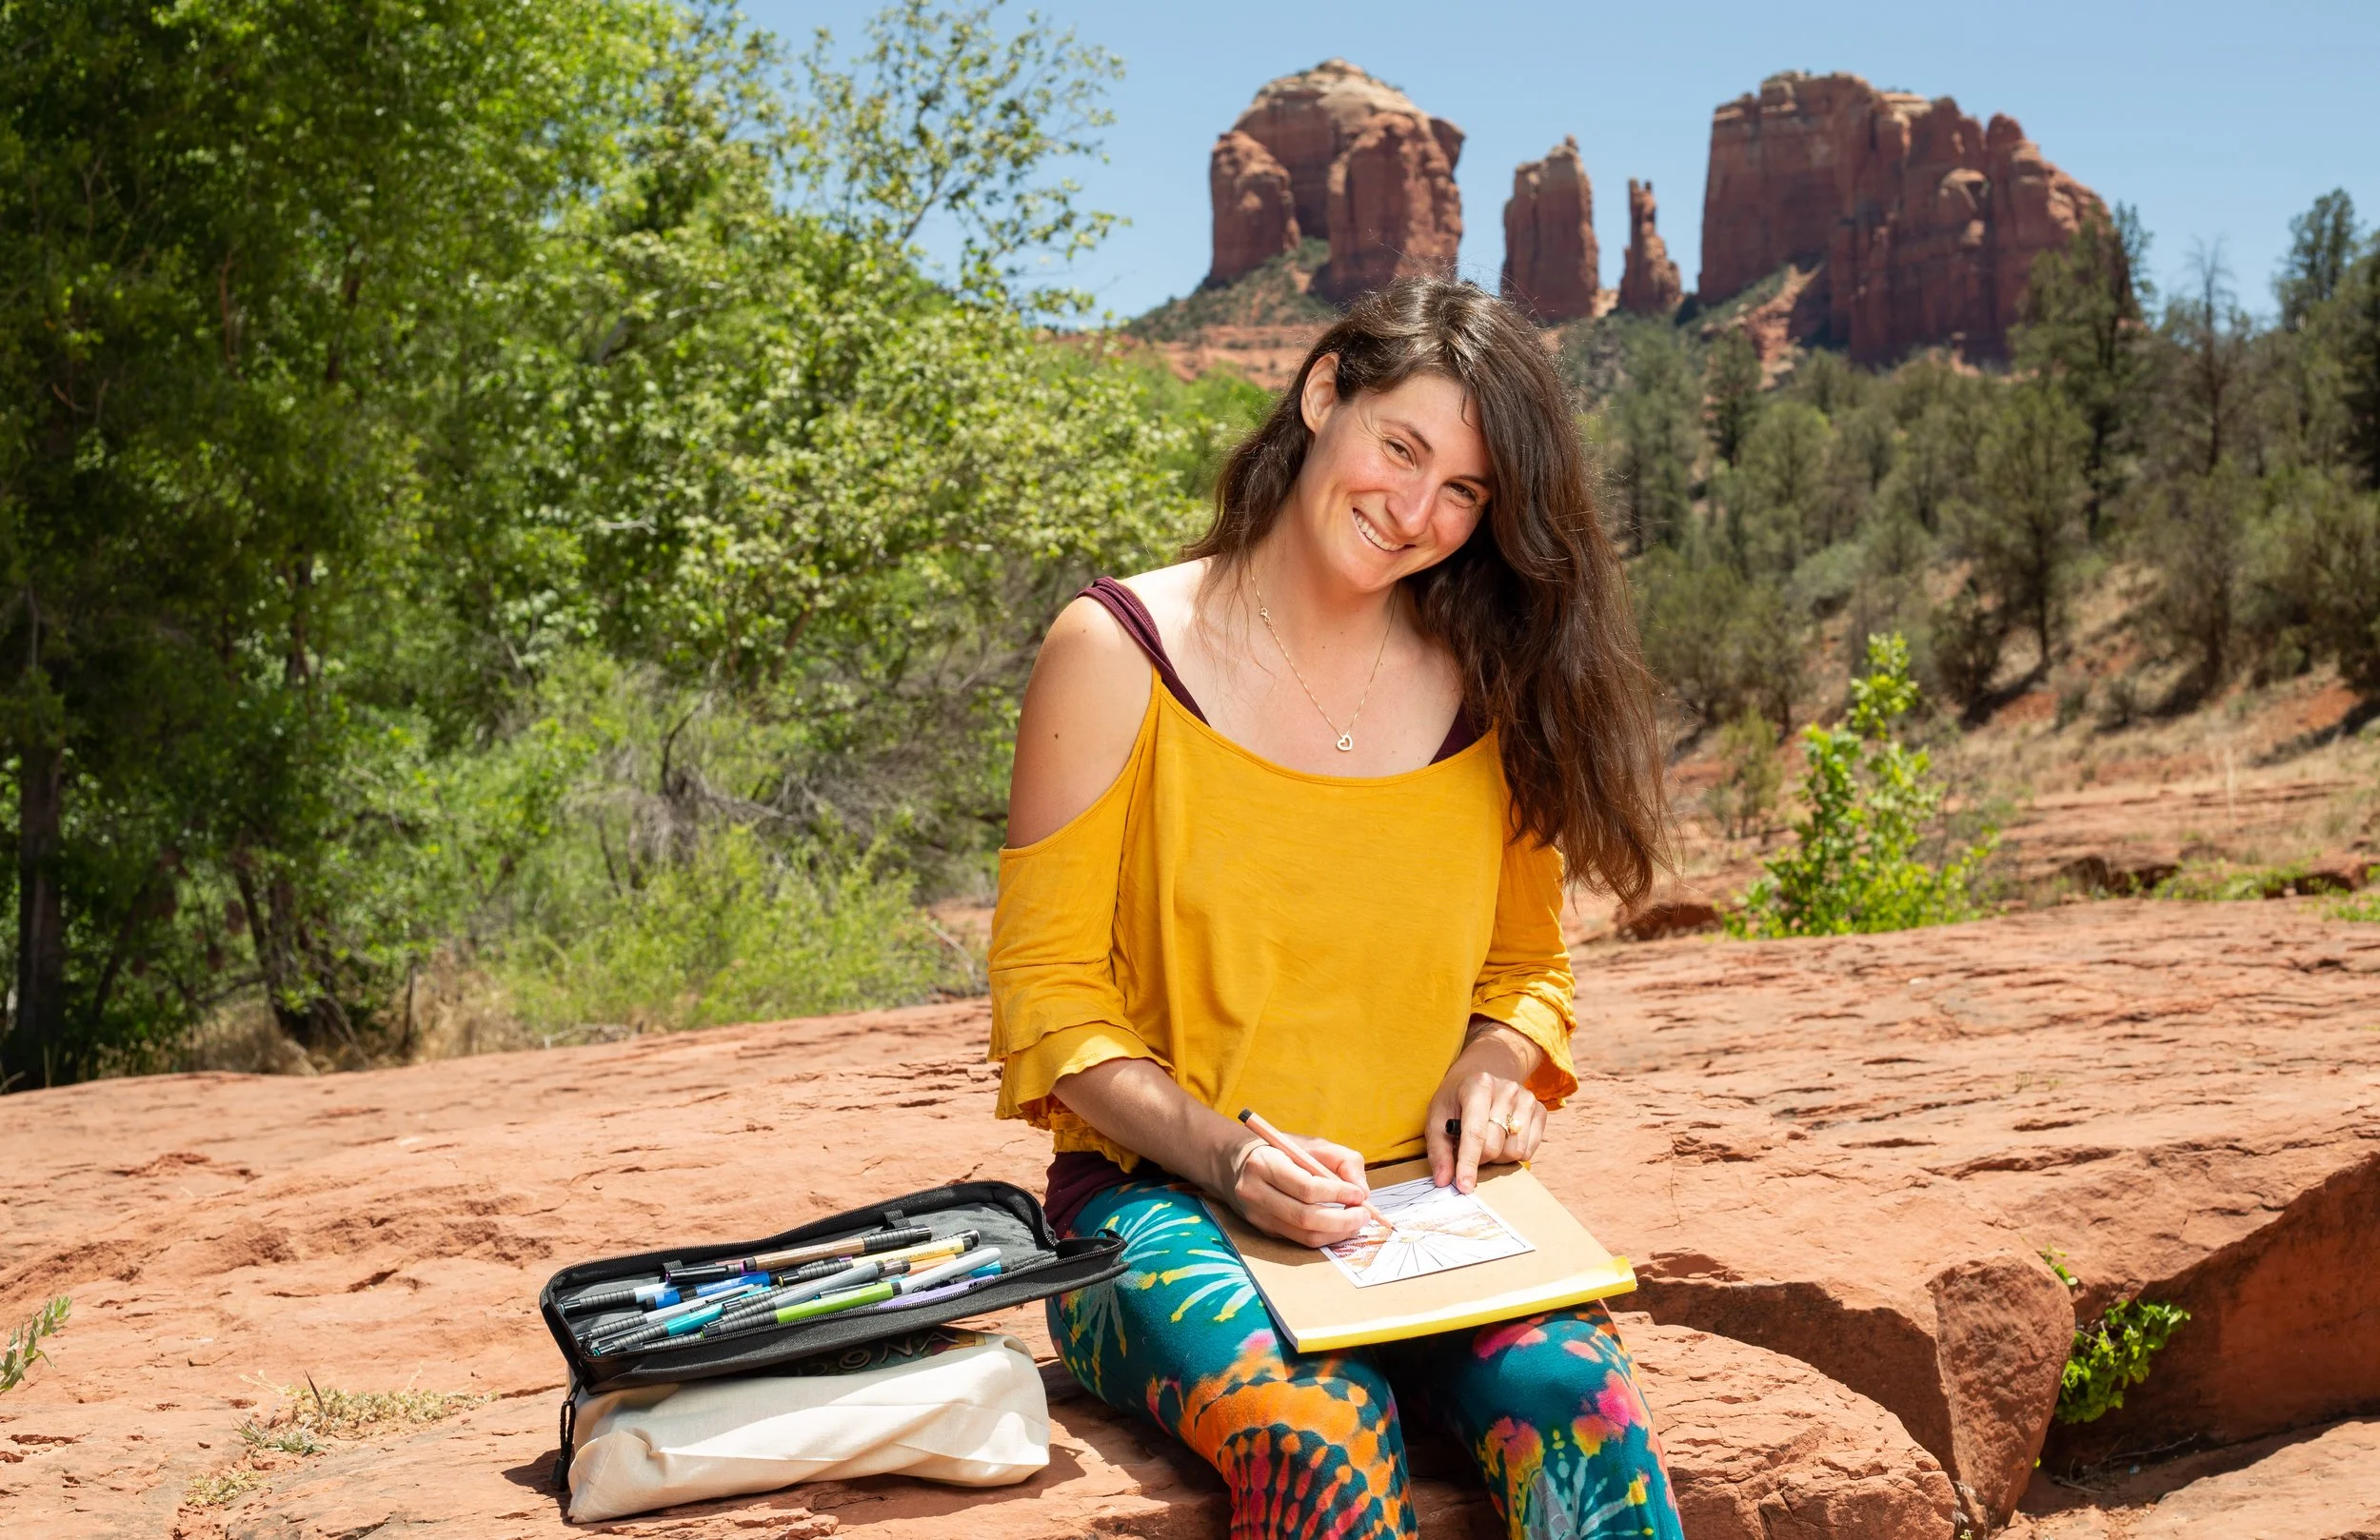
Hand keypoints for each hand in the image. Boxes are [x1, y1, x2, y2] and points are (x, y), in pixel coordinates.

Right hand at [1219, 1133, 1373, 1247]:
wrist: (1239, 1164)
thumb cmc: (1282, 1152)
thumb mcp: (1312, 1145)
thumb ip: (1343, 1160)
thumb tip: (1362, 1191)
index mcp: (1264, 1164)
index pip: (1305, 1187)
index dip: (1337, 1194)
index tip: (1360, 1195)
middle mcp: (1255, 1192)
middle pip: (1305, 1217)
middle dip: (1342, 1220)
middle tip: (1364, 1215)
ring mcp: (1257, 1215)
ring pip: (1303, 1235)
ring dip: (1336, 1232)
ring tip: (1356, 1222)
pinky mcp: (1264, 1230)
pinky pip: (1299, 1239)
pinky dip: (1325, 1235)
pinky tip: (1338, 1226)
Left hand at [1426, 1022, 1547, 1192]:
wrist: (1480, 1076)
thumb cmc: (1455, 1100)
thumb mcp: (1437, 1117)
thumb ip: (1438, 1150)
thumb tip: (1443, 1180)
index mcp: (1478, 1085)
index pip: (1475, 1133)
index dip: (1468, 1163)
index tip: (1465, 1187)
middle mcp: (1507, 1089)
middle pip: (1494, 1147)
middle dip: (1479, 1158)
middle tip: (1469, 1148)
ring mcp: (1527, 1098)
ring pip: (1514, 1152)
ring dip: (1497, 1157)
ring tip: (1487, 1139)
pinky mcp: (1540, 1110)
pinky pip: (1529, 1151)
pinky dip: (1513, 1153)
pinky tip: (1503, 1137)